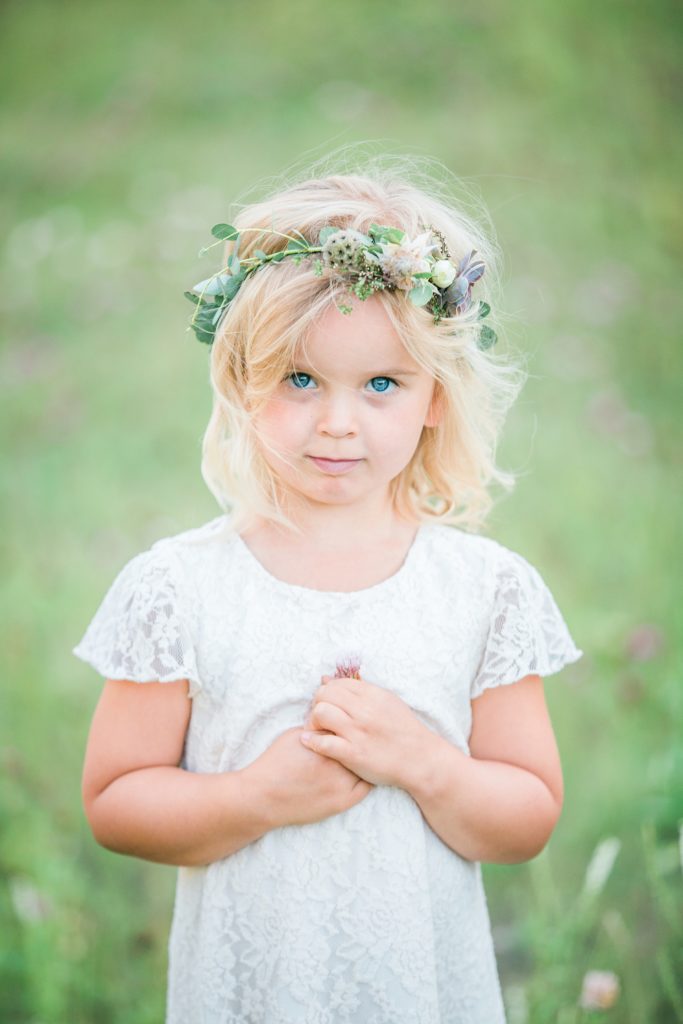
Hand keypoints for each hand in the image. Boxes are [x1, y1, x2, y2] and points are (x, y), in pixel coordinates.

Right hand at [243, 726, 372, 829]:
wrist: (263, 796)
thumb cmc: (276, 762)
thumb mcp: (295, 735)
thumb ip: (318, 728)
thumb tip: (335, 720)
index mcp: (325, 743)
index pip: (349, 728)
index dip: (351, 726)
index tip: (352, 726)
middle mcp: (336, 763)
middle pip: (360, 746)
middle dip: (360, 742)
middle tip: (364, 738)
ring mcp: (341, 785)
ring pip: (365, 766)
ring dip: (364, 760)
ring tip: (365, 754)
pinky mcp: (342, 803)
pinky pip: (365, 787)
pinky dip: (365, 778)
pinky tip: (361, 772)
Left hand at [301, 675, 433, 788]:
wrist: (420, 759)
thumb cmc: (403, 730)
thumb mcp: (386, 701)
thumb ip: (357, 689)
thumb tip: (326, 678)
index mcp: (372, 695)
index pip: (336, 683)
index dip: (327, 693)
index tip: (329, 705)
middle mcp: (364, 710)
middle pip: (324, 695)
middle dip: (317, 704)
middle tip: (320, 718)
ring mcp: (358, 732)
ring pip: (321, 713)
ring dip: (314, 721)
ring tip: (319, 730)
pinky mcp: (354, 754)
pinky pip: (323, 743)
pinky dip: (312, 741)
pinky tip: (310, 742)